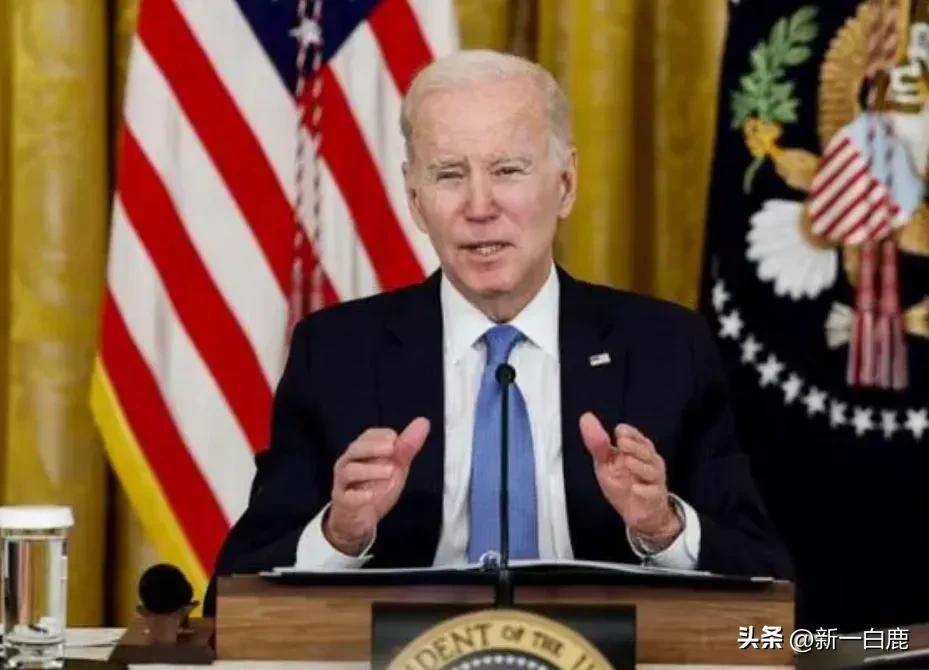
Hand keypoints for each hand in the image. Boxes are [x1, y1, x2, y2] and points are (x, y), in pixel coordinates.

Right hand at [324, 417, 429, 554]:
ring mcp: (344, 483)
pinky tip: (371, 495)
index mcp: (362, 451)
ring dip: (370, 470)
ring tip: (390, 472)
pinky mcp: (343, 502)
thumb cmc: (375, 485)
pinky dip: (358, 496)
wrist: (357, 517)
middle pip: (355, 449)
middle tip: (392, 449)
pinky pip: (346, 497)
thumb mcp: (395, 465)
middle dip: (373, 447)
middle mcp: (349, 462)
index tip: (395, 439)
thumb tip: (423, 422)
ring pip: (350, 471)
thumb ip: (407, 446)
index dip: (382, 435)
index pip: (369, 436)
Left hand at [579, 412, 681, 550]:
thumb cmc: (623, 483)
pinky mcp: (654, 498)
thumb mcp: (606, 462)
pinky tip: (636, 489)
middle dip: (634, 446)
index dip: (629, 433)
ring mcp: (654, 480)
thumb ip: (598, 443)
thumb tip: (586, 418)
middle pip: (646, 451)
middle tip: (622, 443)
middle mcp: (649, 462)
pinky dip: (644, 491)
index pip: (636, 436)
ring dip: (639, 466)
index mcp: (638, 450)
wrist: (639, 512)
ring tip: (628, 462)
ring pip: (651, 470)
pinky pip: (652, 493)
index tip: (619, 431)